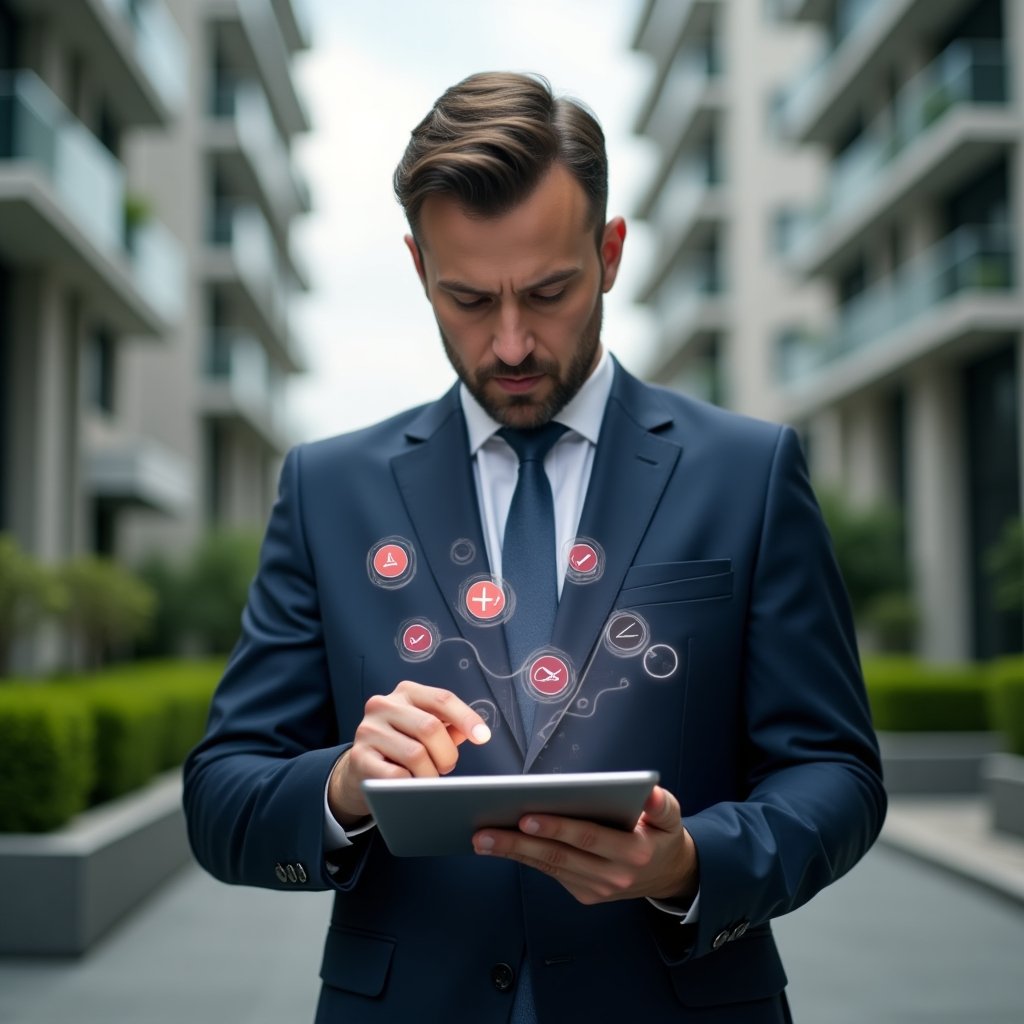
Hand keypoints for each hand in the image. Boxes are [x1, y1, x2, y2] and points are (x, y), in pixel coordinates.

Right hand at [329, 681, 490, 825]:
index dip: (466, 718)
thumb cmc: (402, 746)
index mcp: (406, 692)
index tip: (483, 737)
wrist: (360, 769)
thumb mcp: (424, 729)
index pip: (442, 699)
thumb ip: (450, 726)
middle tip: (447, 767)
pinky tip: (410, 787)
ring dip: (429, 774)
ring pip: (415, 754)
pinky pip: (395, 775)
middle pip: (430, 727)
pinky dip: (410, 785)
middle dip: (446, 754)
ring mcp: (368, 729)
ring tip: (428, 780)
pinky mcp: (359, 756)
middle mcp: (384, 704)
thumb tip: (475, 731)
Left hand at [472, 785, 697, 905]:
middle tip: (485, 832)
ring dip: (513, 854)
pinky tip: (500, 845)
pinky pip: (550, 873)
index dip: (557, 828)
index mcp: (633, 853)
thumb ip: (662, 806)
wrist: (668, 875)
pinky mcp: (584, 894)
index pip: (588, 838)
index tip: (526, 817)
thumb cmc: (662, 836)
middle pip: (558, 857)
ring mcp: (596, 889)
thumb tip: (650, 793)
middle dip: (519, 844)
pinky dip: (524, 859)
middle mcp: (612, 876)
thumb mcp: (672, 818)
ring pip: (548, 868)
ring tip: (481, 838)